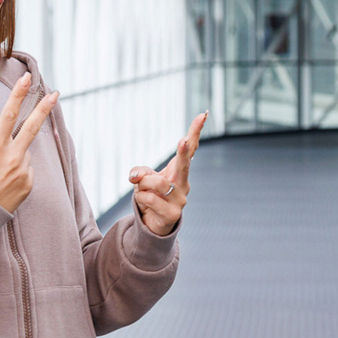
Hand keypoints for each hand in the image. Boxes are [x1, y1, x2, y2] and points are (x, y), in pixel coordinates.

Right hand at [0, 74, 58, 212]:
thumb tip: (12, 148)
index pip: (8, 115)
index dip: (19, 95)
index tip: (27, 79)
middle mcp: (13, 157)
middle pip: (32, 127)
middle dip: (43, 108)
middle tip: (56, 94)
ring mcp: (24, 171)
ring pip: (24, 155)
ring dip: (14, 160)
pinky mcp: (30, 183)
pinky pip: (26, 172)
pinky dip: (17, 174)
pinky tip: (5, 185)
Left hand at [129, 112, 206, 236]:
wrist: (154, 223)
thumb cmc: (151, 195)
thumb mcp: (143, 179)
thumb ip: (139, 173)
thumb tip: (135, 177)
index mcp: (179, 170)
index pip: (191, 148)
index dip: (195, 131)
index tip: (202, 115)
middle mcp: (184, 183)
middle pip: (184, 165)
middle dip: (183, 152)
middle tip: (183, 140)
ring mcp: (181, 199)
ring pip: (155, 183)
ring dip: (142, 185)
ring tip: (143, 191)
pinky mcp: (173, 214)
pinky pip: (148, 198)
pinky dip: (140, 198)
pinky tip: (145, 204)